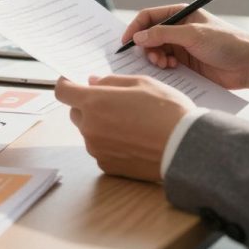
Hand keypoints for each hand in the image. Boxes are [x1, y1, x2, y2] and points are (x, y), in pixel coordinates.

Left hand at [55, 75, 194, 181]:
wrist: (186, 147)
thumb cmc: (167, 111)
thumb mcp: (141, 83)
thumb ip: (111, 81)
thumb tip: (93, 82)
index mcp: (95, 102)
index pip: (62, 92)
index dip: (66, 85)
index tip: (73, 83)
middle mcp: (90, 127)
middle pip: (76, 113)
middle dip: (88, 106)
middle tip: (114, 103)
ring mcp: (97, 149)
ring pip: (90, 132)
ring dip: (100, 125)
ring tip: (130, 123)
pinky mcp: (107, 166)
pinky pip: (101, 150)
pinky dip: (110, 144)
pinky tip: (133, 140)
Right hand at [121, 5, 248, 90]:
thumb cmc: (225, 42)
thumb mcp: (192, 35)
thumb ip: (163, 34)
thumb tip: (137, 36)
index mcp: (181, 14)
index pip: (149, 16)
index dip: (135, 27)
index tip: (126, 42)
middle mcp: (179, 28)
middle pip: (149, 35)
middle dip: (146, 47)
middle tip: (152, 58)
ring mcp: (182, 46)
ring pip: (156, 51)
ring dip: (155, 58)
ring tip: (164, 64)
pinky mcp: (186, 62)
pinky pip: (166, 64)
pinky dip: (164, 67)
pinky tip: (173, 69)